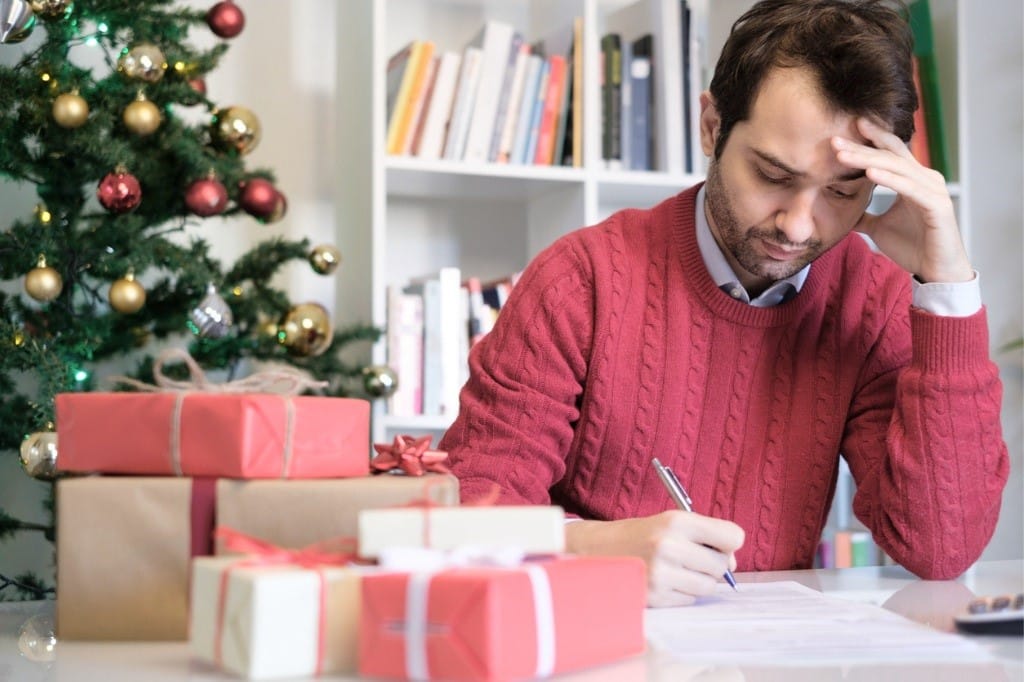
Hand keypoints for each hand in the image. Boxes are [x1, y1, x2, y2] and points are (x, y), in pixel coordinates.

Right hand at [565, 511, 743, 606]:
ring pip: (708, 586)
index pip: (732, 536)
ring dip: (699, 580)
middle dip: (713, 563)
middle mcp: (669, 547)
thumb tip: (732, 563)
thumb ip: (706, 535)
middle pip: (722, 565)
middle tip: (692, 557)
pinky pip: (690, 600)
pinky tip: (665, 581)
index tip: (719, 543)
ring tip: (677, 569)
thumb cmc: (639, 535)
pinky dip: (683, 593)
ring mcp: (661, 575)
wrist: (596, 549)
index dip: (729, 542)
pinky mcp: (655, 597)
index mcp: (676, 522)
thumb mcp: (670, 521)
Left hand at [831, 117, 972, 282]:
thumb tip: (844, 214)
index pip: (889, 153)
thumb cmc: (913, 247)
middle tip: (835, 139)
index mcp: (913, 180)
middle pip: (890, 155)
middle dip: (861, 146)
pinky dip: (889, 179)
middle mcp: (925, 179)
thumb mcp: (879, 228)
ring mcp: (933, 190)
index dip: (870, 139)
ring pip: (897, 168)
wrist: (936, 271)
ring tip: (843, 155)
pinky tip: (870, 173)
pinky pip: (909, 189)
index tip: (847, 128)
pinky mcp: (937, 206)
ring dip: (868, 160)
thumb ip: (864, 216)